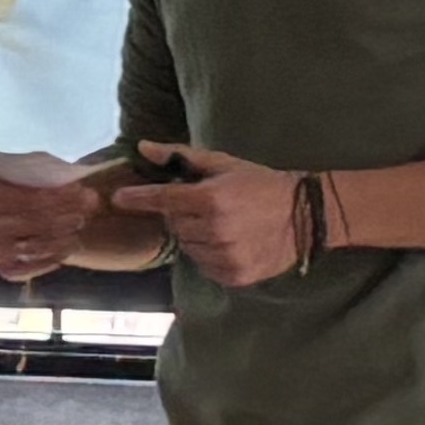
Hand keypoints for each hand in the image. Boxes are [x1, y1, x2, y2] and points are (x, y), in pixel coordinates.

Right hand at [0, 170, 116, 279]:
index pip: (31, 197)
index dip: (59, 193)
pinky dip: (55, 258)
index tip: (81, 189)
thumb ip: (44, 173)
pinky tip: (70, 244)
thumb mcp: (24, 171)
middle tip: (89, 206)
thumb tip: (75, 177)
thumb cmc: (16, 188)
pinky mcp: (3, 269)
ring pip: (38, 246)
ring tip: (81, 223)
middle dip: (68, 212)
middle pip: (37, 221)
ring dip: (66, 235)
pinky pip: (35, 267)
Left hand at [114, 145, 305, 288]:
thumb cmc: (260, 184)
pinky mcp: (235, 276)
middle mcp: (215, 230)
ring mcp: (225, 256)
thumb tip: (144, 148)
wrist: (305, 216)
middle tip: (203, 206)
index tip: (118, 198)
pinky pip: (204, 267)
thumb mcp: (223, 164)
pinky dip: (208, 255)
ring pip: (188, 248)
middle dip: (181, 215)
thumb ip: (181, 157)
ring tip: (219, 225)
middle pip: (175, 225)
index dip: (138, 199)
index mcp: (212, 199)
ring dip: (194, 236)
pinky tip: (228, 242)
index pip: (162, 200)